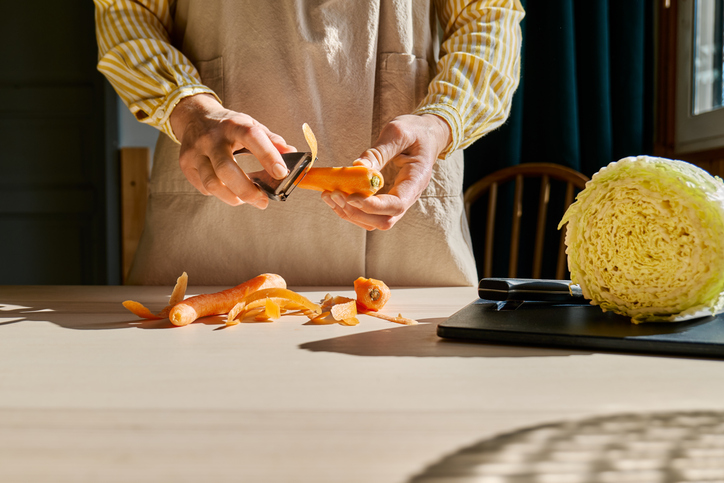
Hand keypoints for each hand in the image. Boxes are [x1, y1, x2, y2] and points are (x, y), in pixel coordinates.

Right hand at [170, 94, 295, 207]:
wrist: (194, 116)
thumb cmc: (228, 124)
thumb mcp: (251, 124)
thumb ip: (272, 140)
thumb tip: (292, 155)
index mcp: (234, 124)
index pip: (252, 137)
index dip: (268, 156)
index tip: (282, 173)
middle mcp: (212, 137)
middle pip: (226, 169)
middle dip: (247, 190)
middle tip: (263, 201)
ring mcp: (195, 151)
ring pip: (212, 183)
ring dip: (233, 197)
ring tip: (246, 199)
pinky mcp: (186, 164)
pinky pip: (204, 187)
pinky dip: (219, 193)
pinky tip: (228, 189)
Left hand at [321, 114, 451, 229]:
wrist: (426, 134)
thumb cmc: (415, 132)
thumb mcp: (398, 132)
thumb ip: (378, 151)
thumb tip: (357, 167)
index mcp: (416, 181)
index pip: (396, 205)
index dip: (373, 206)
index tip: (351, 197)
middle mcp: (408, 196)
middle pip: (384, 220)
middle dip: (357, 212)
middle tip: (334, 193)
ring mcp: (396, 200)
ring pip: (373, 222)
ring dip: (350, 214)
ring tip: (329, 195)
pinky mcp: (385, 199)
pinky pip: (368, 214)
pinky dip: (350, 209)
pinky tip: (335, 195)